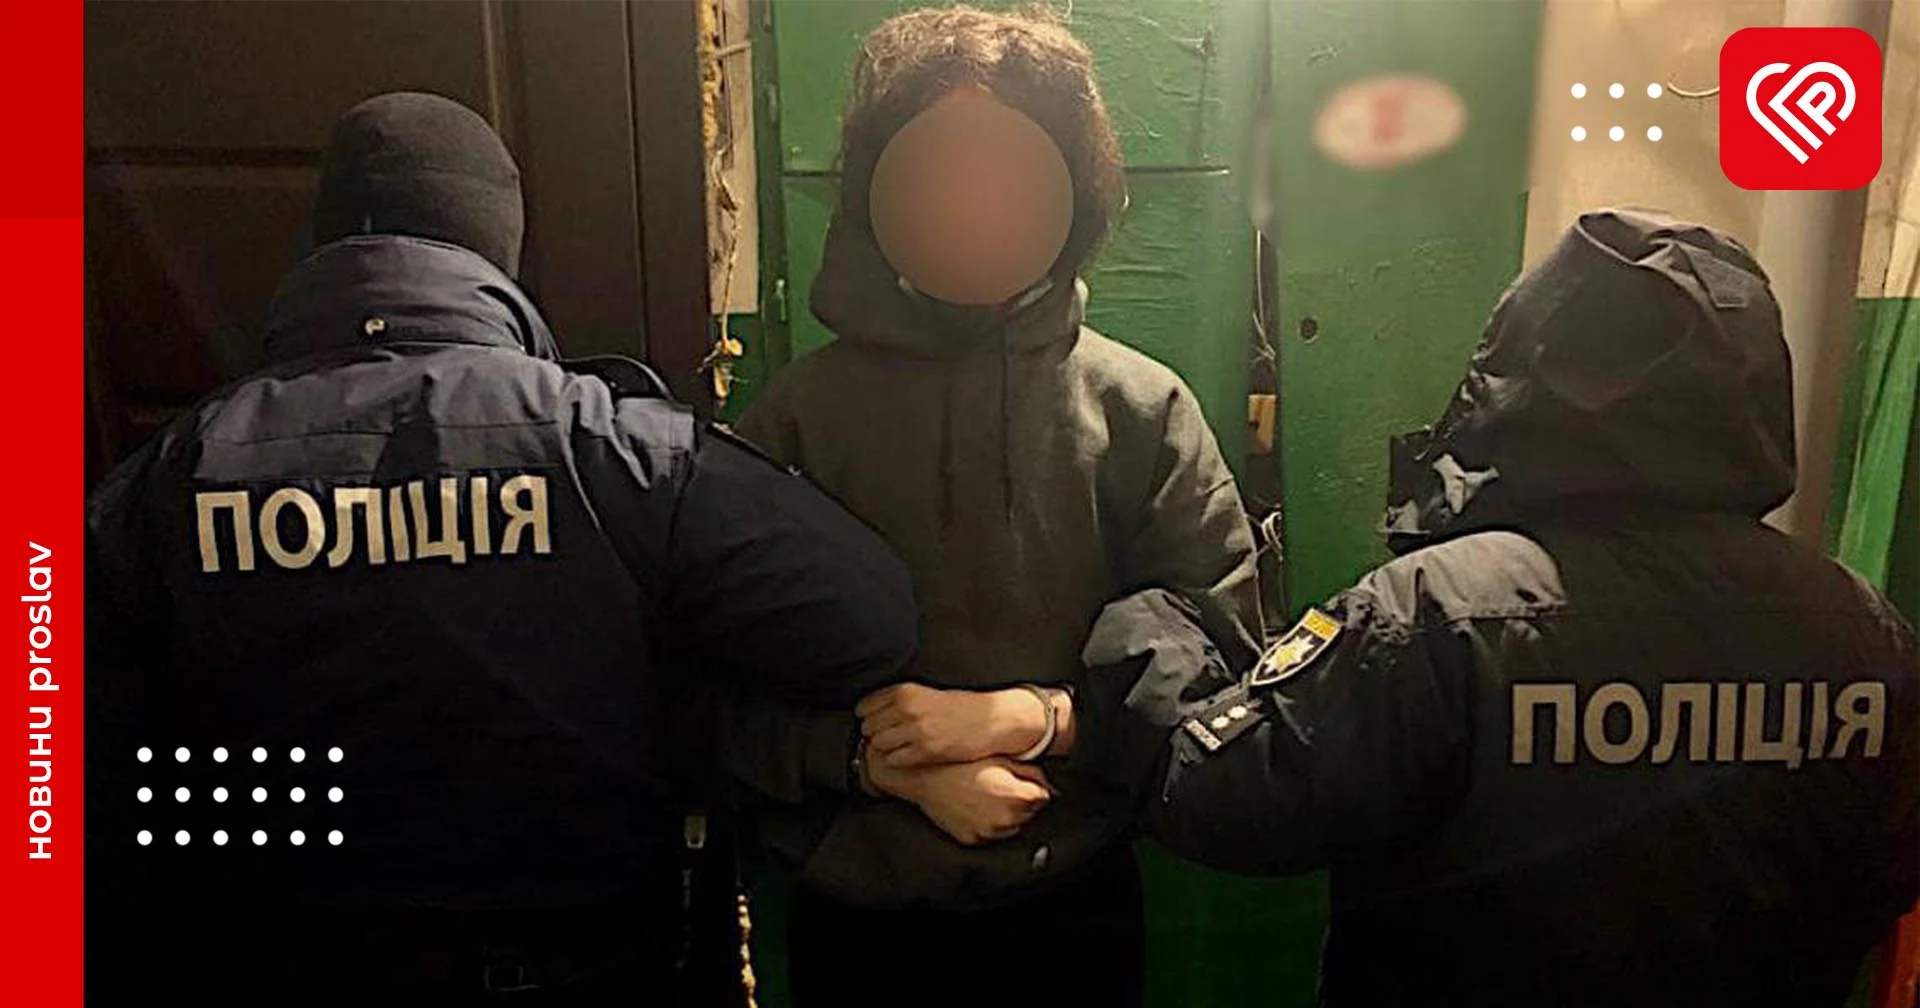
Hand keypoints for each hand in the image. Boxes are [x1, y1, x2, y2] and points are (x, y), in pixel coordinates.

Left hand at [858, 683, 1048, 767]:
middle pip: (868, 727)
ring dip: (884, 748)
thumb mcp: (925, 694)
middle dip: (874, 734)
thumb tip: (868, 713)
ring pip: (879, 744)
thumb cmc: (958, 708)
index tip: (874, 721)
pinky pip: (895, 759)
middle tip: (888, 737)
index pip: (865, 706)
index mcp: (906, 691)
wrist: (990, 720)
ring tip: (897, 747)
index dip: (867, 716)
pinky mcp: (927, 750)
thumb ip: (898, 700)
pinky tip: (908, 756)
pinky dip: (897, 760)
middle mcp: (908, 709)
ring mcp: (916, 730)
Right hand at [866, 757, 1052, 845]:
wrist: (924, 775)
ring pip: (1012, 826)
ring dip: (1007, 813)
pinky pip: (990, 834)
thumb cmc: (959, 761)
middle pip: (1029, 813)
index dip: (1035, 786)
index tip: (1026, 780)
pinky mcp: (972, 840)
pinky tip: (977, 804)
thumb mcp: (1000, 757)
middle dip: (1022, 800)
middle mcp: (1005, 820)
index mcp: (1016, 797)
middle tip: (1003, 782)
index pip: (1044, 797)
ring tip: (987, 793)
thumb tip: (1049, 785)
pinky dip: (989, 823)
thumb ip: (1031, 772)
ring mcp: (987, 833)